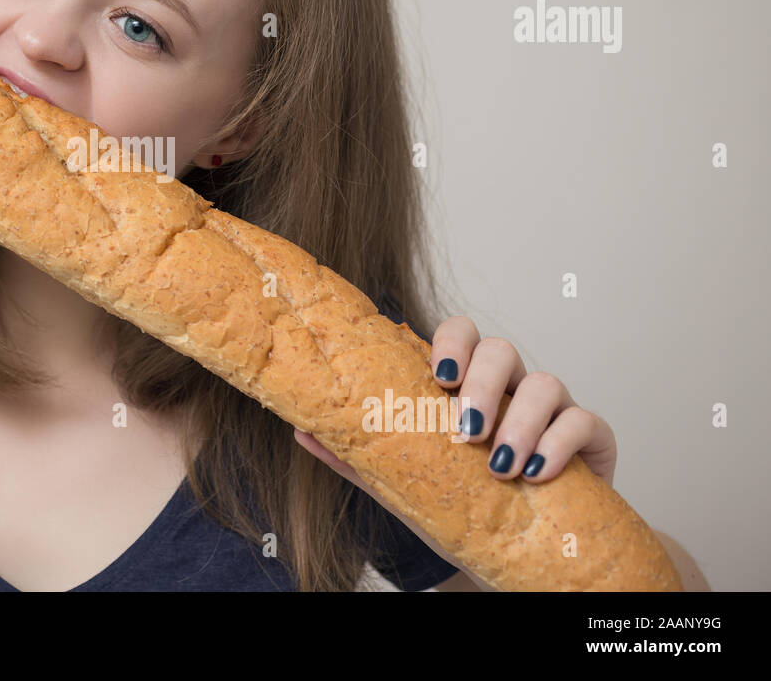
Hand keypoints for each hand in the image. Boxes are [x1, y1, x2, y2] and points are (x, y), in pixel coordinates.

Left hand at [294, 314, 618, 583]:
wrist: (521, 553)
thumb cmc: (463, 506)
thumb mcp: (408, 486)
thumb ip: (360, 457)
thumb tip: (300, 430)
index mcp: (465, 385)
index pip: (458, 336)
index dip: (451, 343)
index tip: (438, 374)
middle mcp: (508, 388)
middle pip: (501, 350)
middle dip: (484, 382)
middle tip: (465, 426)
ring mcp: (552, 411)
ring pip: (546, 383)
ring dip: (521, 421)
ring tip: (498, 465)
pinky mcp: (590, 440)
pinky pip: (585, 422)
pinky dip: (560, 444)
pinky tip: (535, 473)